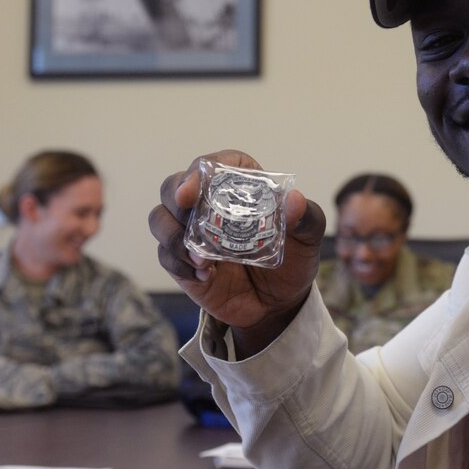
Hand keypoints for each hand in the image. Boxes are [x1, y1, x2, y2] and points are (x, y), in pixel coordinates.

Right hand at [148, 150, 325, 354]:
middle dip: (174, 196)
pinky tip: (203, 275)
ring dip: (173, 235)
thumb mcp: (308, 238)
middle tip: (187, 213)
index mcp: (239, 185)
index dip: (198, 171)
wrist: (279, 303)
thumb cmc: (293, 260)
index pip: (212, 165)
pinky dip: (178, 263)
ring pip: (160, 218)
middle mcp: (208, 203)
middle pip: (174, 186)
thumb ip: (306, 218)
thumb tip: (295, 201)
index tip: (193, 189)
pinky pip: (164, 255)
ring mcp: (191, 232)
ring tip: (201, 258)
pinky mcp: (181, 260)